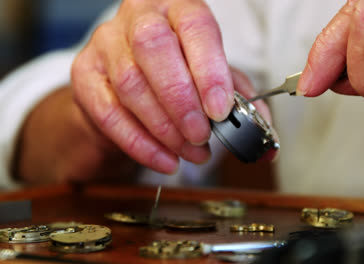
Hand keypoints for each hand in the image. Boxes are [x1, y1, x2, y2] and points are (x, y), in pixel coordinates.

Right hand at [72, 0, 235, 173]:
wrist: (127, 83)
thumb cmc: (177, 73)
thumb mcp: (214, 77)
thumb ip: (240, 101)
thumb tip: (265, 142)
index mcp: (178, 8)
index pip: (195, 26)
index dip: (209, 69)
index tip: (221, 108)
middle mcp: (138, 18)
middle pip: (154, 49)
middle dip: (182, 101)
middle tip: (202, 135)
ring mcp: (106, 44)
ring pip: (130, 84)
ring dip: (165, 128)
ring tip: (191, 152)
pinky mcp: (85, 75)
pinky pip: (108, 113)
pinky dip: (140, 143)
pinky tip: (165, 159)